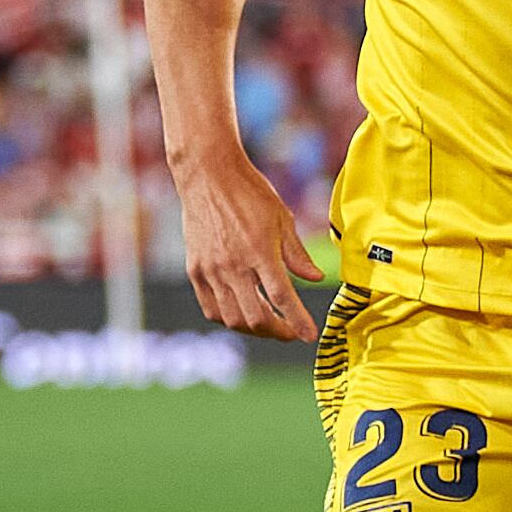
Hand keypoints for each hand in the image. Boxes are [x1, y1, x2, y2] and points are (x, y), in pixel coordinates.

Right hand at [171, 149, 324, 343]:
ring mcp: (210, 270)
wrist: (208, 175)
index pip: (282, 297)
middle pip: (255, 316)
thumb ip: (297, 254)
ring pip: (232, 318)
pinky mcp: (195, 270)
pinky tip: (242, 314)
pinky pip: (211, 308)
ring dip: (254, 328)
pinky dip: (228, 318)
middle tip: (290, 331)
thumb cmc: (250, 193)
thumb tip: (316, 278)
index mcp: (260, 252)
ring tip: (269, 324)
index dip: (297, 321)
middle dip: (277, 331)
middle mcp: (233, 266)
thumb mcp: (283, 219)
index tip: (309, 336)